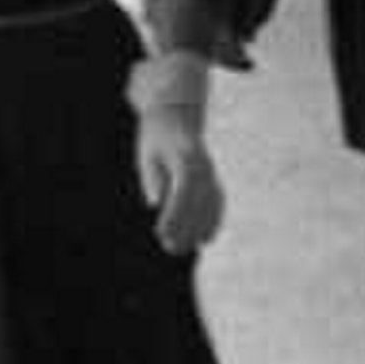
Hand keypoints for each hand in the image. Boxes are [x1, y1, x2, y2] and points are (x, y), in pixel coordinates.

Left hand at [139, 117, 223, 255]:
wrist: (177, 114)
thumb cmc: (156, 136)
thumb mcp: (147, 154)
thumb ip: (152, 177)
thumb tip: (155, 204)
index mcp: (186, 158)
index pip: (182, 191)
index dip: (174, 214)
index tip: (161, 233)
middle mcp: (203, 165)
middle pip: (199, 202)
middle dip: (187, 228)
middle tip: (171, 249)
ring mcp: (211, 171)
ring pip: (211, 205)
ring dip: (201, 229)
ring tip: (188, 249)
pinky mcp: (212, 177)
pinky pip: (217, 202)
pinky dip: (213, 220)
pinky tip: (207, 239)